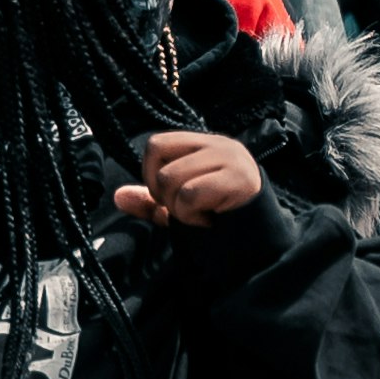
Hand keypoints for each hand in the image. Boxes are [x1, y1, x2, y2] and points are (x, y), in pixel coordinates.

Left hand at [113, 128, 265, 228]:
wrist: (261, 234)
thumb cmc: (220, 214)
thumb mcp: (180, 205)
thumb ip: (151, 200)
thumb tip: (118, 196)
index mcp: (202, 143)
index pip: (156, 144)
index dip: (149, 174)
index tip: (166, 197)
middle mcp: (218, 144)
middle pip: (159, 164)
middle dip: (163, 196)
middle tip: (186, 209)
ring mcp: (231, 158)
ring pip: (171, 179)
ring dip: (178, 208)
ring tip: (199, 214)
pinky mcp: (240, 179)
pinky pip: (191, 194)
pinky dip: (191, 215)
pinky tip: (210, 220)